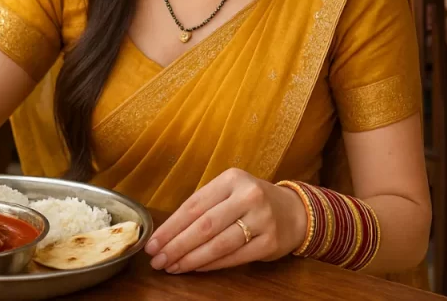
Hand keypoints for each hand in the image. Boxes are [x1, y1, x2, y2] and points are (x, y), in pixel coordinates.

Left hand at [144, 168, 306, 273]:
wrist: (294, 211)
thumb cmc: (251, 202)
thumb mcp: (230, 191)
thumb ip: (203, 206)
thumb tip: (167, 232)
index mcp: (232, 179)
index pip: (194, 205)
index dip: (170, 226)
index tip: (152, 242)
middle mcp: (248, 196)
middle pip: (204, 226)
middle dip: (176, 245)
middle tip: (157, 260)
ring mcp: (262, 219)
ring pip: (218, 244)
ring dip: (190, 258)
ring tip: (171, 266)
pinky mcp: (270, 242)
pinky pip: (234, 257)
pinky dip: (211, 264)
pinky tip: (195, 267)